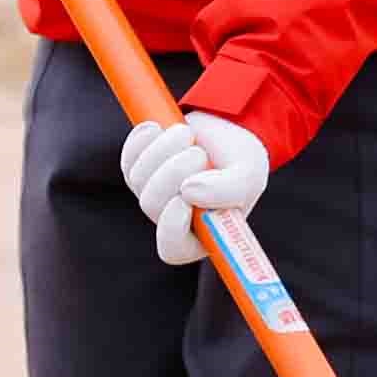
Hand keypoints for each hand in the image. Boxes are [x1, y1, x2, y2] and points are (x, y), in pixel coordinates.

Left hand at [122, 113, 268, 266]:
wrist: (228, 128)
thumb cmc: (240, 161)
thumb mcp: (247, 176)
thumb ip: (228, 190)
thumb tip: (188, 193)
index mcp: (201, 233)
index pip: (172, 248)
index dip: (171, 227)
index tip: (183, 198)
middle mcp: (172, 219)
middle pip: (152, 206)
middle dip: (174, 172)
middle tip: (199, 152)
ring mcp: (152, 194)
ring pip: (139, 179)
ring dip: (163, 150)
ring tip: (187, 134)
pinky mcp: (138, 169)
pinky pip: (129, 159)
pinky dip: (144, 140)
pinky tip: (159, 128)